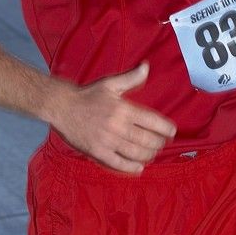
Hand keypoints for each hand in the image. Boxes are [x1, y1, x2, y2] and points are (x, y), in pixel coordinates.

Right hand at [47, 62, 176, 172]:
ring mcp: (107, 141)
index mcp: (123, 109)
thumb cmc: (88, 95)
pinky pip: (118, 163)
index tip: (172, 132)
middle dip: (158, 143)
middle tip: (162, 143)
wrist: (63, 107)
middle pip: (146, 139)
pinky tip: (139, 167)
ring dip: (148, 155)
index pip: (151, 121)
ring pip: (135, 152)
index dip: (165, 128)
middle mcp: (117, 126)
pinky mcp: (97, 152)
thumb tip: (146, 66)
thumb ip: (131, 77)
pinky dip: (131, 168)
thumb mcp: (110, 84)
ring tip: (153, 153)